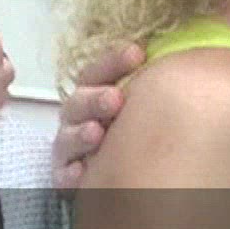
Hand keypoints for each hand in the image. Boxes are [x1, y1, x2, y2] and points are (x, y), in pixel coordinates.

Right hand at [52, 42, 143, 190]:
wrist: (132, 165)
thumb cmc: (140, 124)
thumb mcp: (146, 96)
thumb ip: (152, 76)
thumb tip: (166, 54)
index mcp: (96, 92)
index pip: (97, 72)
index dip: (113, 62)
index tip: (137, 54)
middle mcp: (81, 117)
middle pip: (79, 103)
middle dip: (95, 99)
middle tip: (115, 98)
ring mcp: (72, 146)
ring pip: (67, 137)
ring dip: (81, 134)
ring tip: (96, 132)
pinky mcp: (67, 175)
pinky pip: (63, 174)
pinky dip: (71, 173)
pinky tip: (82, 171)